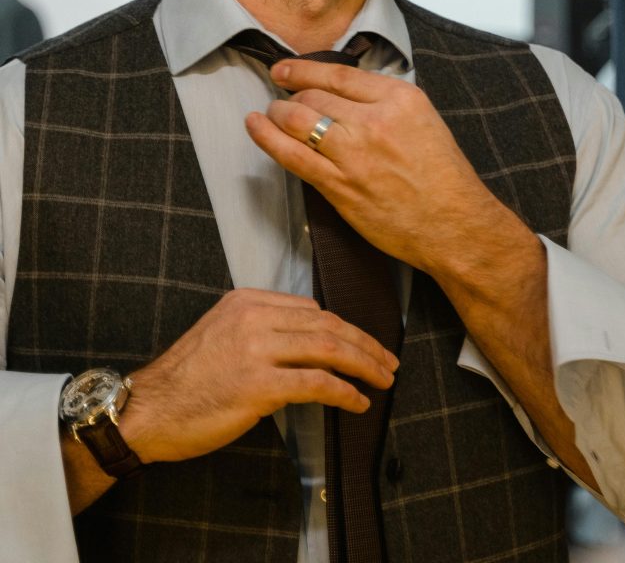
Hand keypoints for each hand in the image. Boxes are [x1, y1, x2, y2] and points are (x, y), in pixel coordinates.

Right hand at [120, 288, 397, 463]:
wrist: (146, 411)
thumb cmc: (186, 380)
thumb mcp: (224, 334)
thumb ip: (265, 329)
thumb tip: (313, 342)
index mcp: (248, 301)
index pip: (313, 309)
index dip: (346, 328)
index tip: (365, 343)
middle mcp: (255, 318)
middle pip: (328, 324)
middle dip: (365, 343)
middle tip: (388, 360)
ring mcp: (257, 350)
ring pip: (329, 348)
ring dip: (364, 364)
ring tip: (383, 378)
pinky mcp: (258, 385)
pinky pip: (317, 384)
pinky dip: (344, 392)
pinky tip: (357, 401)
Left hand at [244, 60, 517, 277]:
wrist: (453, 224)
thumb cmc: (444, 178)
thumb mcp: (425, 121)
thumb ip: (386, 104)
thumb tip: (343, 94)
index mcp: (401, 99)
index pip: (340, 75)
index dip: (305, 69)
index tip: (287, 69)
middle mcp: (375, 121)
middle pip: (314, 96)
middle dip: (291, 96)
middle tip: (283, 101)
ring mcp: (354, 154)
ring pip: (297, 119)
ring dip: (276, 114)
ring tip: (270, 114)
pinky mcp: (339, 185)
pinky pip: (291, 155)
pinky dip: (267, 137)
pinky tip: (256, 126)